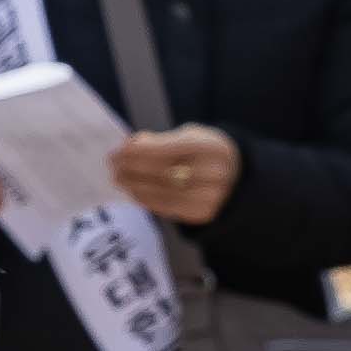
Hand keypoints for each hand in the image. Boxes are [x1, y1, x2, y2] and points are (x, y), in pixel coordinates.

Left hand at [106, 124, 241, 225]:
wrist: (237, 177)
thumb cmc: (204, 152)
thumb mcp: (190, 136)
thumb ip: (160, 141)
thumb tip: (130, 146)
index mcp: (209, 147)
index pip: (165, 150)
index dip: (136, 152)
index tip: (117, 151)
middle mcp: (212, 173)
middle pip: (161, 173)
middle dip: (131, 169)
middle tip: (112, 166)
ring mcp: (209, 197)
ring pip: (161, 193)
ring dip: (133, 186)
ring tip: (119, 179)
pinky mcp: (202, 214)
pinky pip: (167, 208)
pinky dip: (146, 199)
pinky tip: (133, 192)